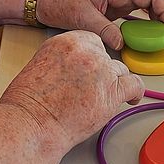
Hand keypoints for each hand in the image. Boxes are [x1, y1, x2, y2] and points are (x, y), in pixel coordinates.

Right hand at [0, 31, 143, 150]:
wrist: (31, 123)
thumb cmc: (29, 103)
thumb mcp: (40, 65)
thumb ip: (63, 60)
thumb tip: (78, 69)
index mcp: (66, 41)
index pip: (92, 41)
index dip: (92, 58)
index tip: (92, 68)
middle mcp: (86, 51)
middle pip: (106, 56)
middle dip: (101, 72)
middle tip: (92, 88)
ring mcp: (101, 70)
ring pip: (119, 71)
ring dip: (114, 83)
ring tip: (105, 97)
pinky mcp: (112, 91)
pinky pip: (134, 85)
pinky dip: (135, 92)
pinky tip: (132, 97)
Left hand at [35, 0, 163, 50]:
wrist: (50, 4)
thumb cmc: (64, 3)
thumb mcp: (83, 17)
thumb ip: (103, 30)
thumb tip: (121, 43)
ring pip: (147, 3)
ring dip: (158, 15)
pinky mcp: (117, 8)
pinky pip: (139, 11)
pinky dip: (148, 20)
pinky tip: (152, 31)